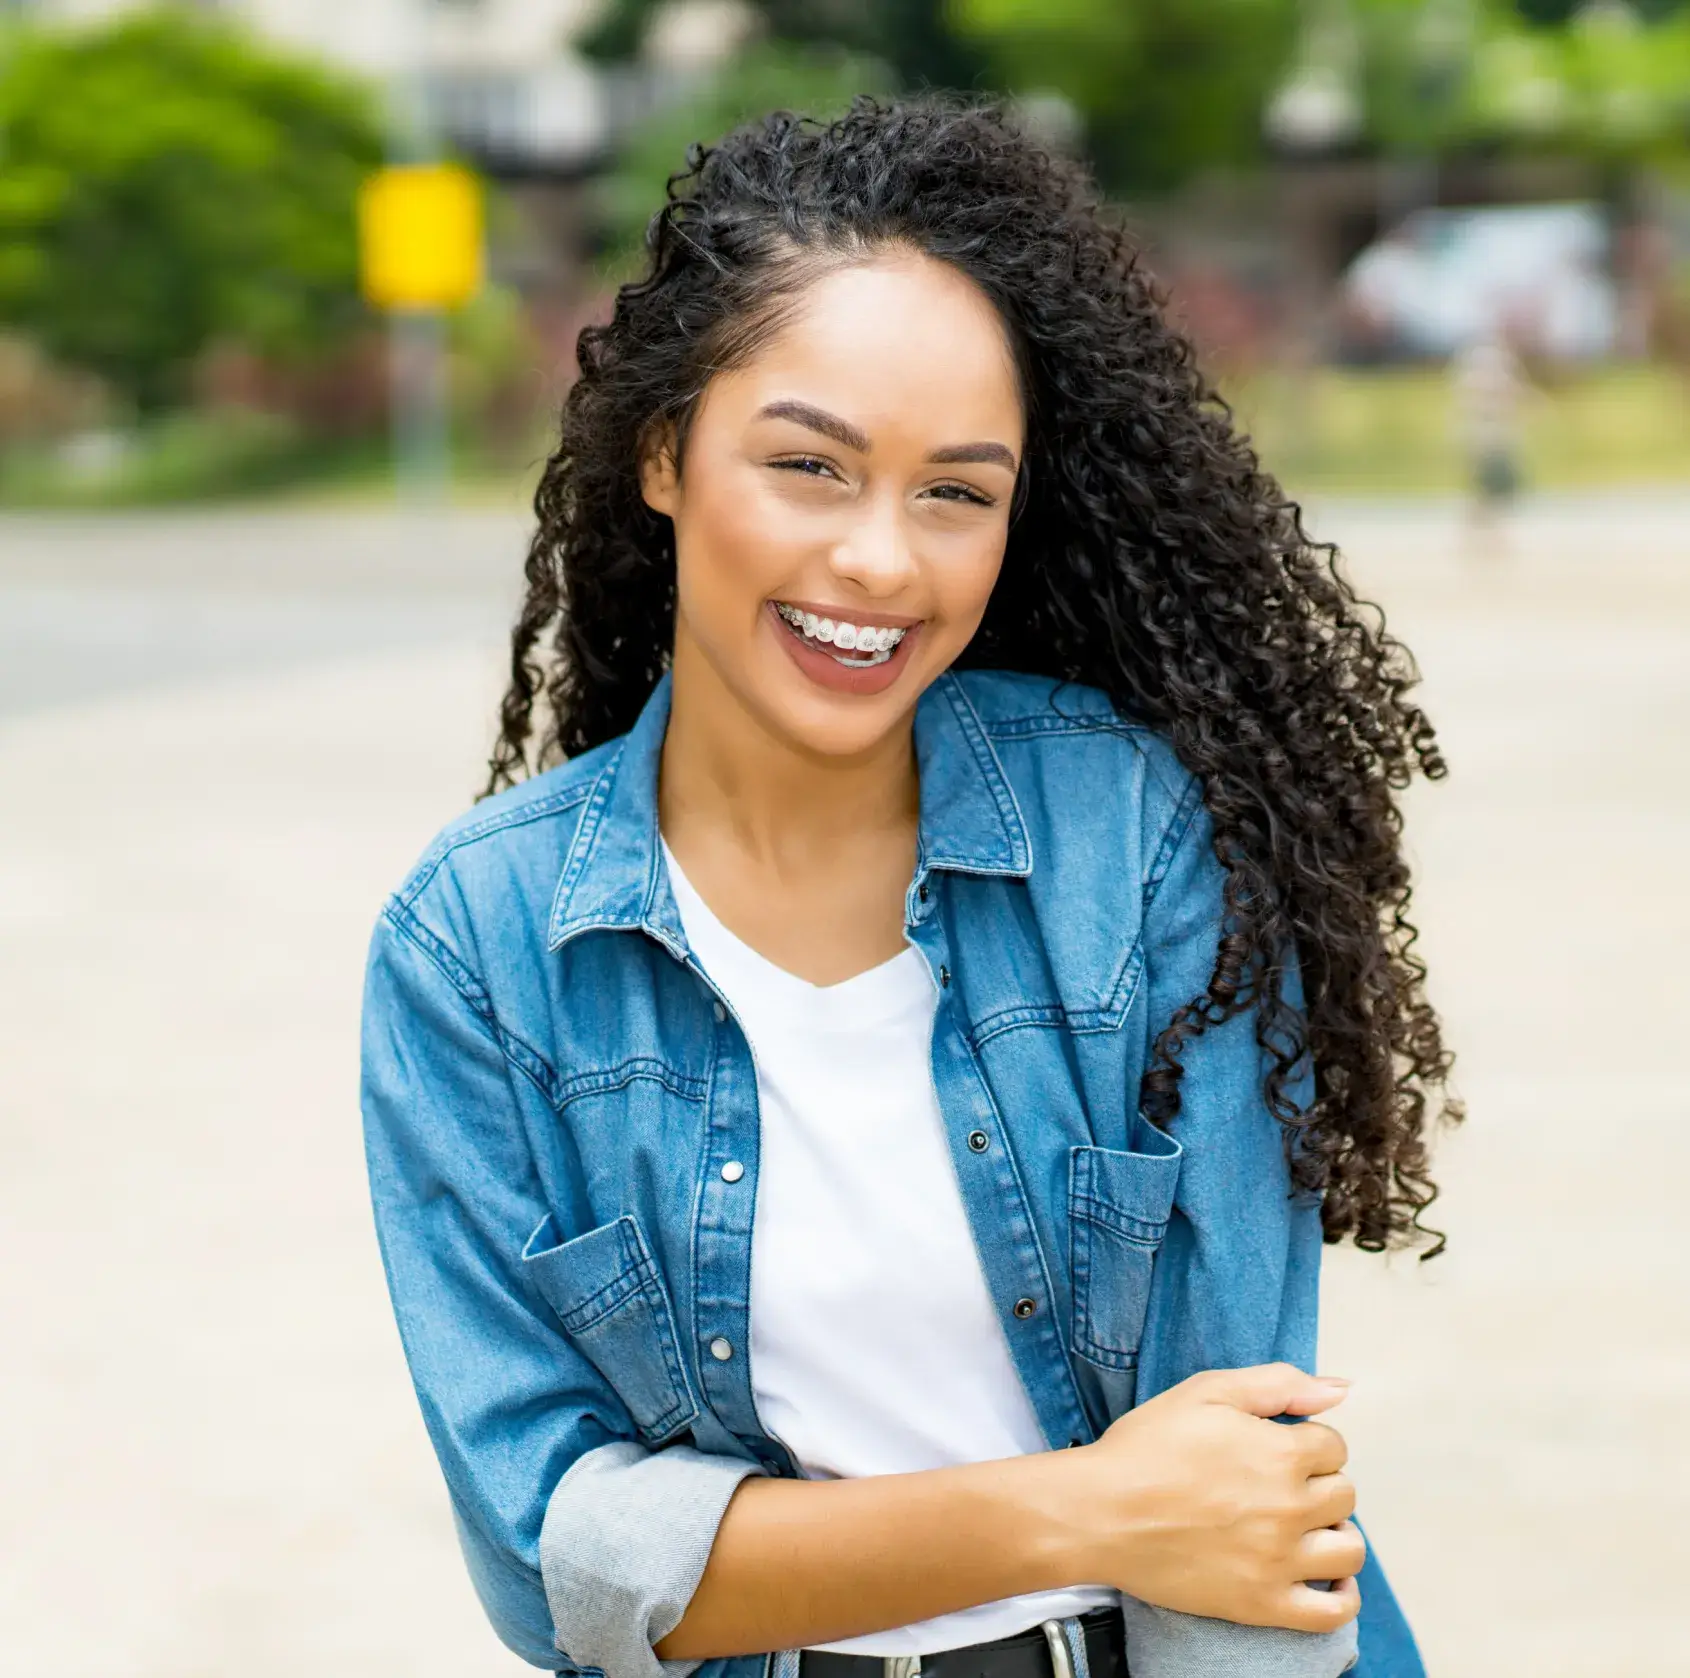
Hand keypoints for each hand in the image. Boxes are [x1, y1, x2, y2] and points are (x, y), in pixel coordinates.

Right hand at [1053, 1364, 1363, 1631]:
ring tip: (1301, 1526)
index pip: (1334, 1446)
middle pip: (1343, 1494)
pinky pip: (1333, 1612)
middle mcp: (1290, 1507)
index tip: (1277, 1447)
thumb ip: (1278, 1384)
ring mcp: (1279, 1560)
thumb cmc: (1147, 1447)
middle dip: (1318, 1483)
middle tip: (1278, 1484)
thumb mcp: (1207, 1391)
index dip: (1306, 1442)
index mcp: (1281, 1453)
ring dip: (1334, 1533)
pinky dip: (1343, 1597)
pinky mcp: (1264, 1604)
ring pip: (1348, 1550)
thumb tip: (1340, 1388)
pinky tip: (1329, 1579)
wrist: (1100, 1512)